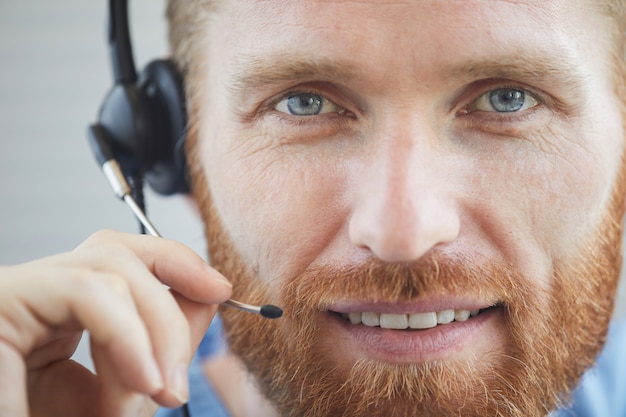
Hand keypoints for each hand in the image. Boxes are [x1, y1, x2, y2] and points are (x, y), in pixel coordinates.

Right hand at [0, 229, 231, 416]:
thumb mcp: (115, 397)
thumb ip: (157, 351)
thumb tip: (207, 300)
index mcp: (58, 313)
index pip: (121, 258)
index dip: (176, 262)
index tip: (219, 290)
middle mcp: (35, 295)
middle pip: (118, 253)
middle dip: (170, 309)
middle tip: (180, 380)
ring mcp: (15, 294)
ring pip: (108, 267)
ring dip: (152, 331)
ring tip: (158, 393)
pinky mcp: (2, 302)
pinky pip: (85, 291)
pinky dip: (127, 335)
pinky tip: (142, 380)